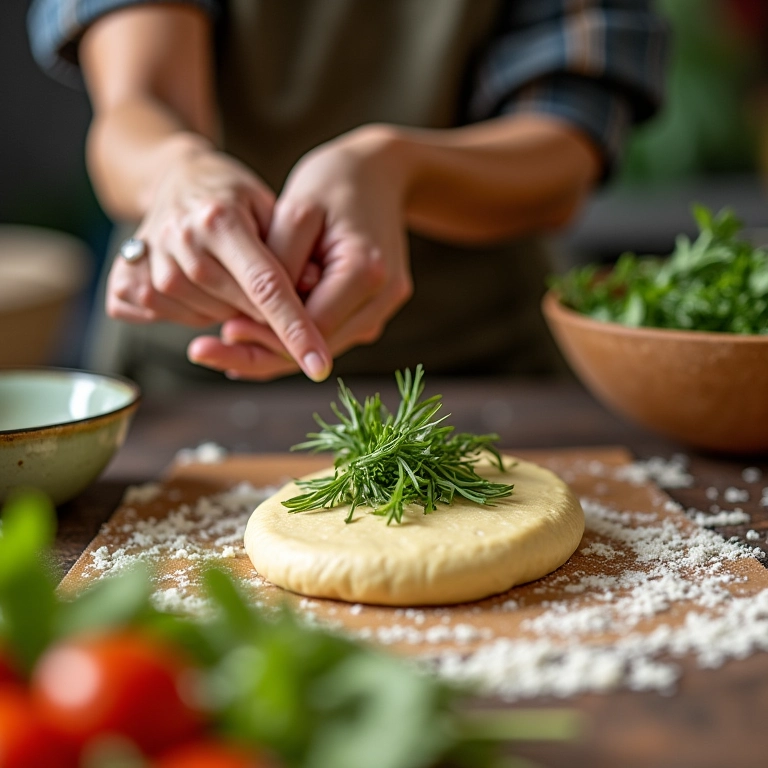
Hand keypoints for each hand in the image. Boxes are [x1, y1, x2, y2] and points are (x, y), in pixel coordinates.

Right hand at [107, 145, 331, 380]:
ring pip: (207, 320)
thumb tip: (315, 290)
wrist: (174, 178)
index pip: (265, 287)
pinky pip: (170, 322)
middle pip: (238, 310)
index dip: (295, 330)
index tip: (319, 366)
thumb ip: (292, 251)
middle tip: (259, 282)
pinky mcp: (124, 283)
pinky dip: (191, 312)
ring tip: (222, 274)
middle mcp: (180, 240)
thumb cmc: (234, 197)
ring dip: (225, 310)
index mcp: (220, 218)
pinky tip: (194, 284)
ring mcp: (147, 263)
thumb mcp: (269, 208)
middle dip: (262, 312)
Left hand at [189, 126, 412, 377]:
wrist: (380, 173)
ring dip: (273, 350)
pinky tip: (250, 338)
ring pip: (323, 345)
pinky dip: (291, 337)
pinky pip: (330, 332)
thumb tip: (251, 313)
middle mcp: (382, 296)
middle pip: (318, 345)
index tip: (224, 332)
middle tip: (208, 351)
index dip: (266, 333)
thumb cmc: (334, 182)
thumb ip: (278, 262)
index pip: (312, 323)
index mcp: (366, 270)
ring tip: (220, 348)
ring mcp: (382, 305)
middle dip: (263, 353)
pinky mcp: (374, 307)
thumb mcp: (298, 210)